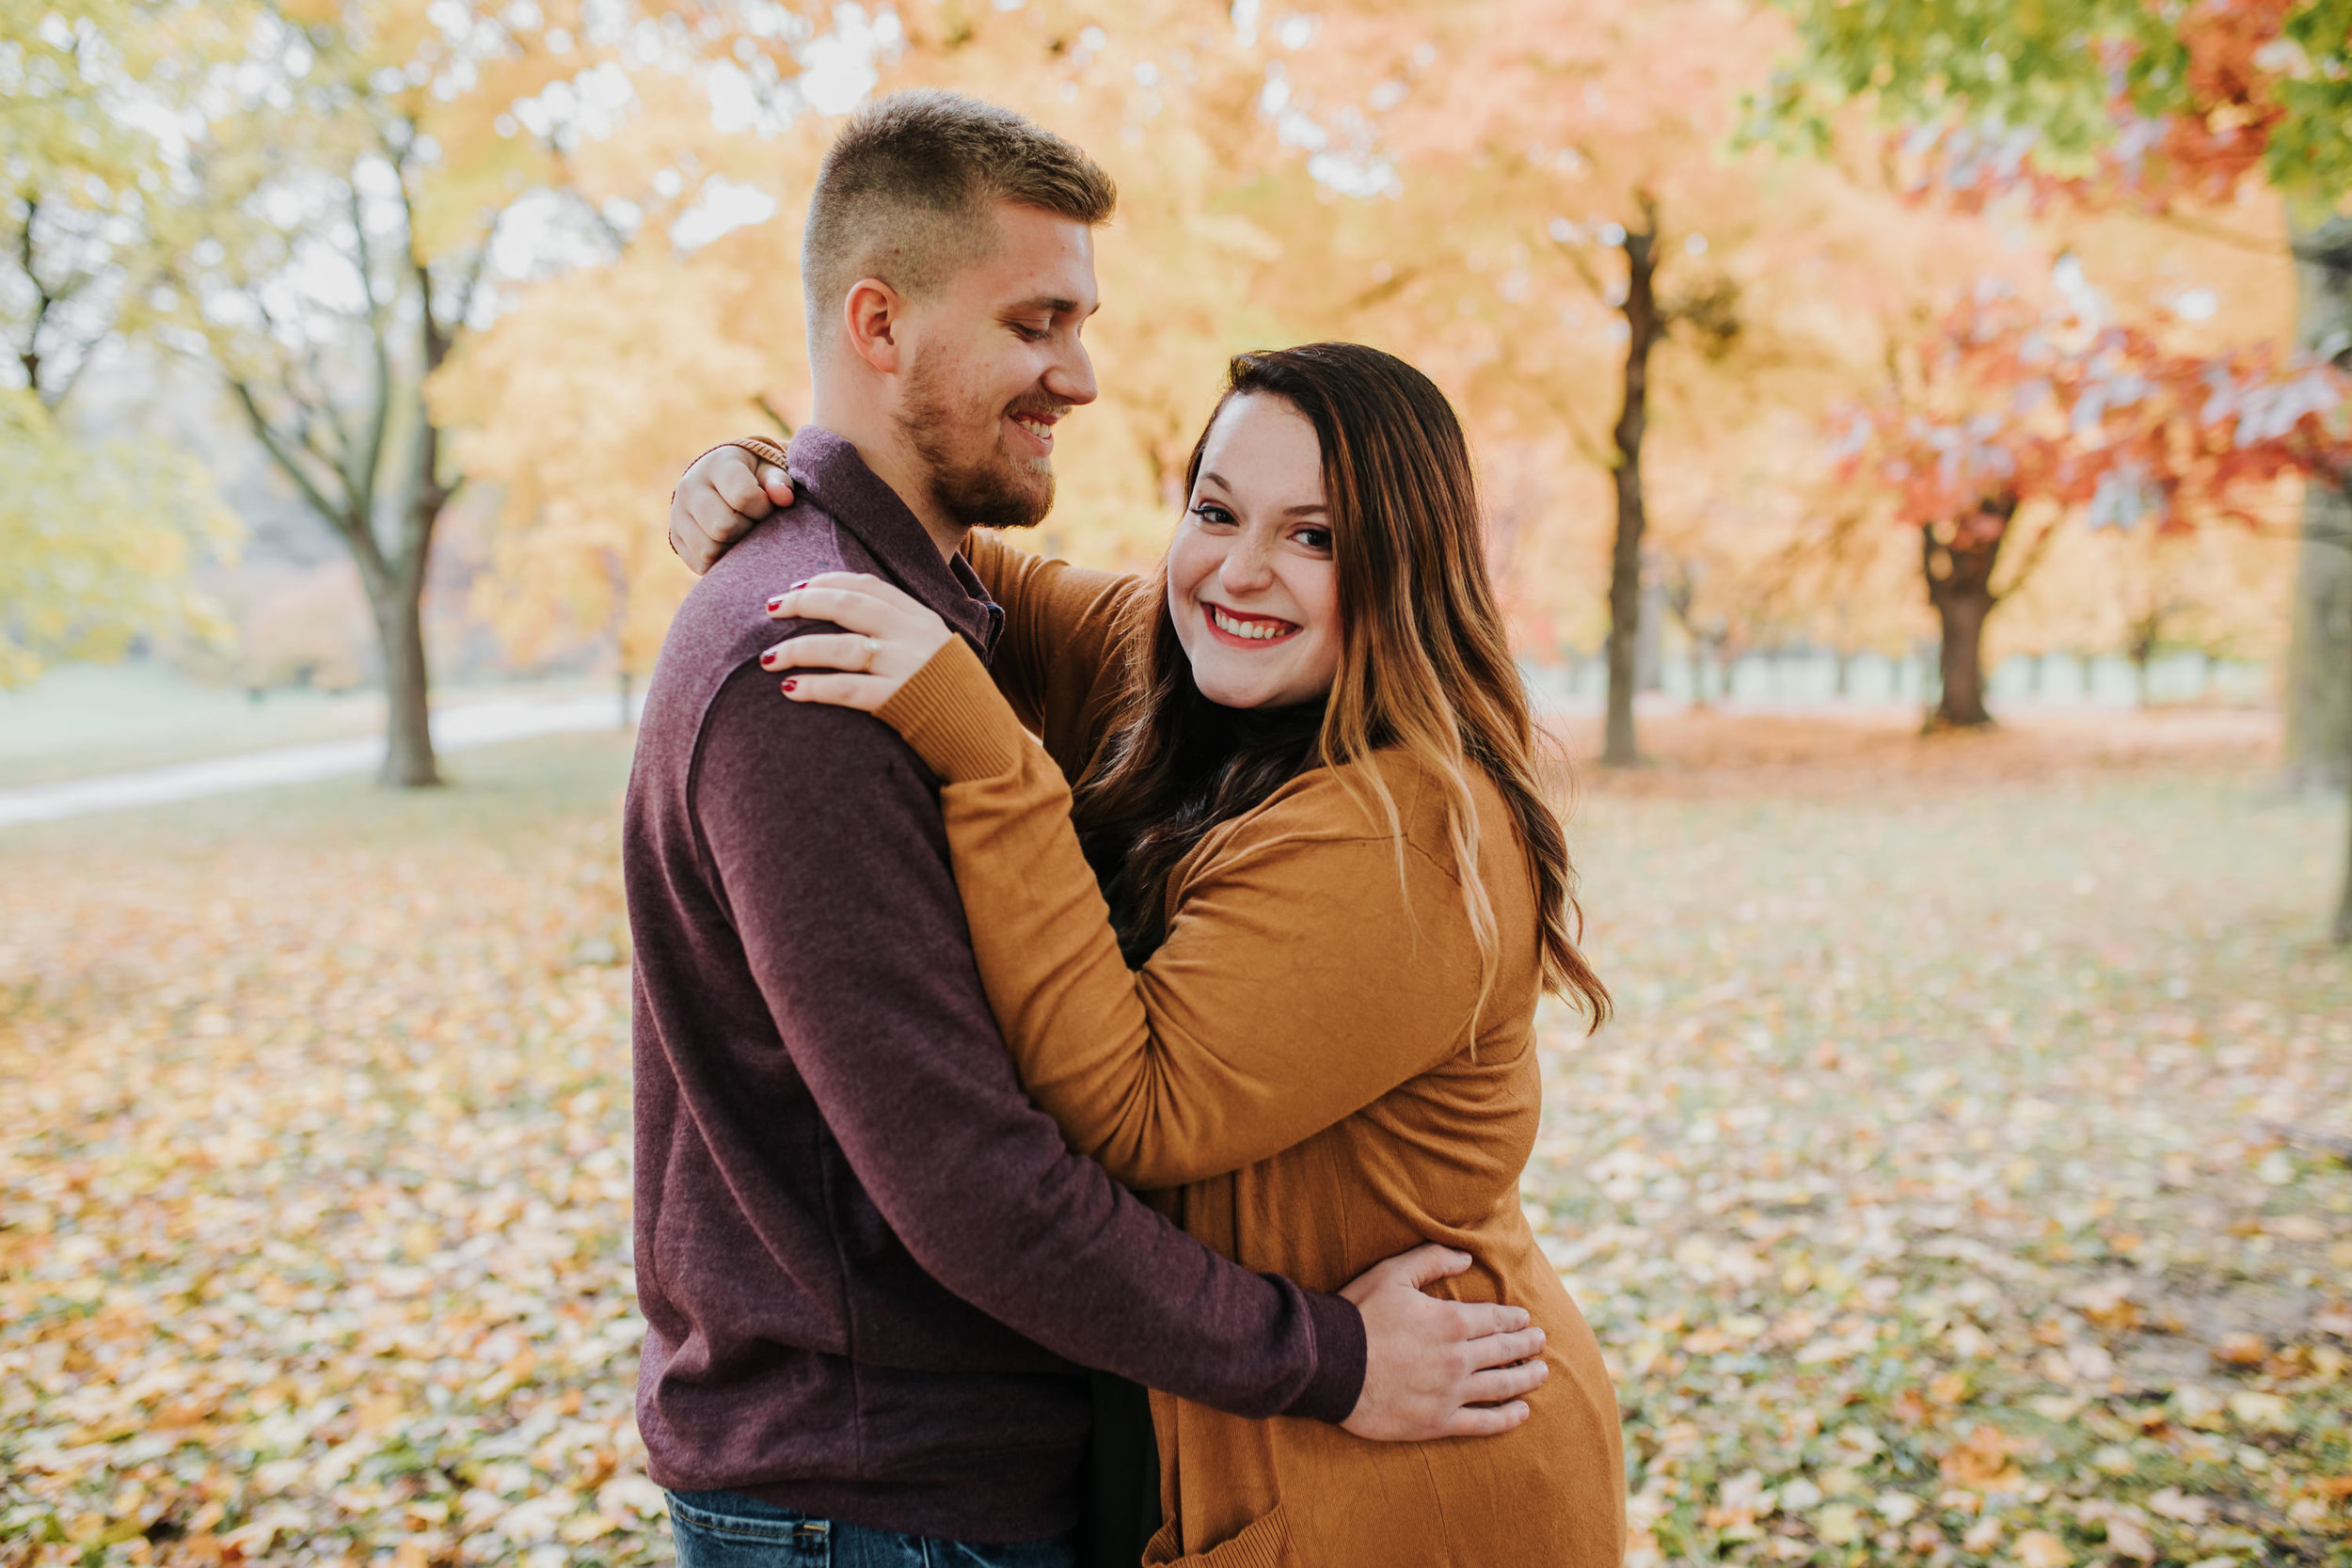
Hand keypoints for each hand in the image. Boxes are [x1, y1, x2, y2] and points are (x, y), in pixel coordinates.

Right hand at [670, 444, 793, 574]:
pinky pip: (701, 564)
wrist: (718, 482)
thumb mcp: (767, 472)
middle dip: (747, 530)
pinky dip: (721, 562)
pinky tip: (730, 545)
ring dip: (734, 549)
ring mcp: (678, 514)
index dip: (763, 509)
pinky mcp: (676, 538)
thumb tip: (785, 498)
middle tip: (754, 522)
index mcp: (716, 465)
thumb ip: (779, 482)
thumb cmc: (752, 478)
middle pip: (723, 527)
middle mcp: (690, 487)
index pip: (743, 496)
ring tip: (742, 533)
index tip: (767, 507)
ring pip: (709, 550)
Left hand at [761, 573, 953, 710]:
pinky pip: (846, 689)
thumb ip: (903, 633)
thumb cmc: (954, 700)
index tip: (797, 587)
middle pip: (848, 606)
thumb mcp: (936, 652)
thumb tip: (853, 621)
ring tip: (767, 658)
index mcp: (923, 618)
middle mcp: (915, 636)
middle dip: (803, 604)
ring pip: (840, 647)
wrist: (985, 744)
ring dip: (797, 650)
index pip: (868, 586)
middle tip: (769, 609)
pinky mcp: (899, 701)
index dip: (828, 582)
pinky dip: (814, 687)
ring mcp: (908, 668)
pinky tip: (789, 690)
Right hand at [1341, 1244, 1547, 1440]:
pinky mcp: (1438, 1421)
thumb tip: (1466, 1257)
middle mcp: (1459, 1358)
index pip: (1495, 1319)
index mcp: (1451, 1322)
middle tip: (1541, 1342)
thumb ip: (1432, 1260)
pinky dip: (1507, 1419)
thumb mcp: (1393, 1274)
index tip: (1526, 1319)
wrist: (1331, 1364)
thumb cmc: (1359, 1315)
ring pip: (1502, 1386)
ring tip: (1541, 1374)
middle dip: (1527, 1345)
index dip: (1514, 1318)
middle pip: (1505, 1351)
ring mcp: (1451, 1393)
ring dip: (1526, 1379)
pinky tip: (1522, 1413)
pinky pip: (1483, 1423)